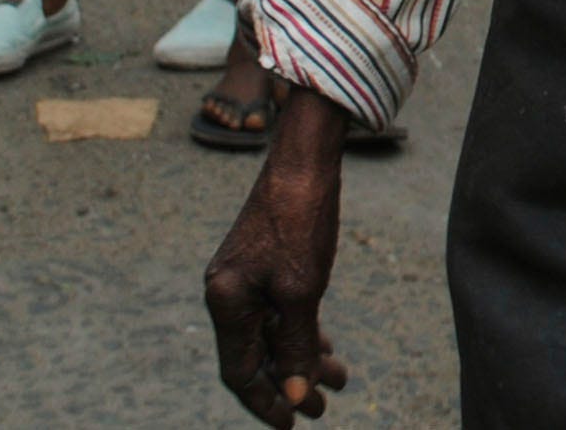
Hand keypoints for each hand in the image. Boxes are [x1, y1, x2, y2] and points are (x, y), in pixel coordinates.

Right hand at [206, 92, 351, 423]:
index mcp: (225, 303)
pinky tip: (325, 344)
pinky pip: (277, 311)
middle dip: (290, 383)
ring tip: (339, 378)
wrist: (304, 160)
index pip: (240, 373)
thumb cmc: (300, 221)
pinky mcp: (262, 264)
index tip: (295, 425)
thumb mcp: (301, 290)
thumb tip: (295, 392)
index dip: (267, 402)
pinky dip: (300, 330)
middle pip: (256, 356)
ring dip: (302, 357)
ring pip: (271, 333)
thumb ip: (296, 344)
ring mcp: (244, 278)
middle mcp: (227, 294)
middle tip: (324, 407)